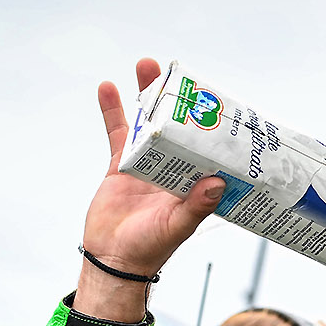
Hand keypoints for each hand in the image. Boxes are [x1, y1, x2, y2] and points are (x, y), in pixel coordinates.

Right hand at [76, 59, 224, 313]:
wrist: (113, 259)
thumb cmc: (150, 248)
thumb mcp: (178, 226)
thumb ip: (197, 205)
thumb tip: (217, 182)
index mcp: (193, 180)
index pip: (207, 145)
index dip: (211, 122)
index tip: (215, 98)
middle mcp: (173, 168)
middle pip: (178, 126)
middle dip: (178, 100)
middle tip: (180, 73)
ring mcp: (147, 163)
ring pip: (148, 122)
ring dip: (146, 95)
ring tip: (147, 66)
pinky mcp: (121, 164)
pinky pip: (118, 132)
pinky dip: (113, 110)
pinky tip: (108, 88)